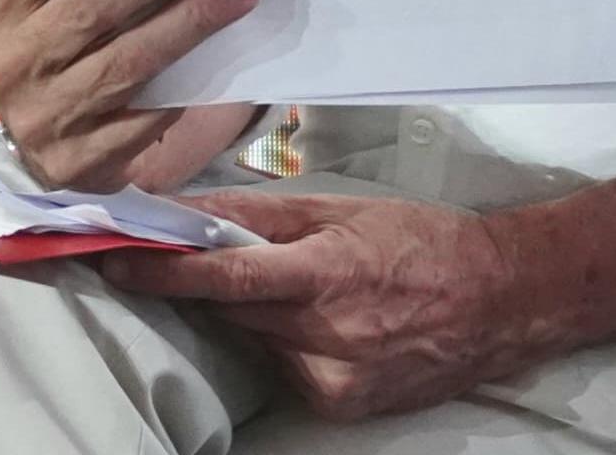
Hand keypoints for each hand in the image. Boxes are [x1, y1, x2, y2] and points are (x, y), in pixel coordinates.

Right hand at [0, 0, 260, 190]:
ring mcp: (36, 116)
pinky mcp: (75, 162)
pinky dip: (184, 86)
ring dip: (191, 20)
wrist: (43, 134)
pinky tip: (221, 59)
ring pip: (127, 59)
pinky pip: (144, 116)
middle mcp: (2, 61)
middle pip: (93, 2)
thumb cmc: (57, 42)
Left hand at [107, 188, 542, 419]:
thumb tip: (183, 210)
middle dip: (207, 282)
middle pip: (229, 309)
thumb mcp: (340, 210)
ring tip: (304, 287)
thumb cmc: (422, 243)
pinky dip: (284, 342)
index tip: (114, 259)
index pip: (224, 279)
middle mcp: (327, 335)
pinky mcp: (340, 406)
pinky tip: (325, 323)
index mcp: (327, 275)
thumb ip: (256, 216)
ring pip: (252, 339)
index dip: (162, 270)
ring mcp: (333, 378)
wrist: (502, 302)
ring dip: (253, 312)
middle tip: (198, 252)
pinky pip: (281, 367)